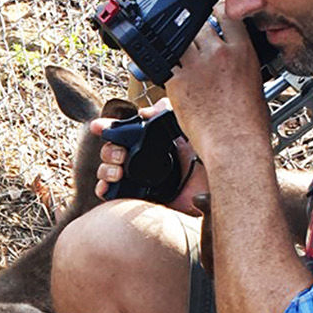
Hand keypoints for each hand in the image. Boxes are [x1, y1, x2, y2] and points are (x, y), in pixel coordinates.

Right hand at [90, 98, 207, 216]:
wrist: (214, 195)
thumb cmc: (206, 164)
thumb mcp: (190, 132)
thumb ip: (169, 114)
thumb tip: (144, 112)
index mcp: (151, 144)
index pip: (124, 133)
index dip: (108, 127)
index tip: (98, 126)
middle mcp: (141, 161)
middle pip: (111, 151)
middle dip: (109, 150)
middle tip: (120, 155)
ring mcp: (137, 181)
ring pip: (107, 171)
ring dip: (106, 168)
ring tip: (118, 171)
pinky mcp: (137, 200)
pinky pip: (111, 194)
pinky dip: (104, 188)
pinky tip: (109, 185)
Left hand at [163, 6, 270, 173]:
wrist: (233, 143)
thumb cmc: (248, 123)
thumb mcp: (255, 83)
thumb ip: (241, 63)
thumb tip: (235, 60)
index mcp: (242, 51)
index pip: (227, 14)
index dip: (216, 9)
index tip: (211, 10)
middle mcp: (218, 53)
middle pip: (198, 25)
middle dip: (194, 31)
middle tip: (193, 42)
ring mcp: (195, 66)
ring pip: (180, 42)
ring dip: (179, 48)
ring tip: (182, 57)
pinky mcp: (176, 82)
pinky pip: (165, 65)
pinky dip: (166, 67)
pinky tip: (171, 74)